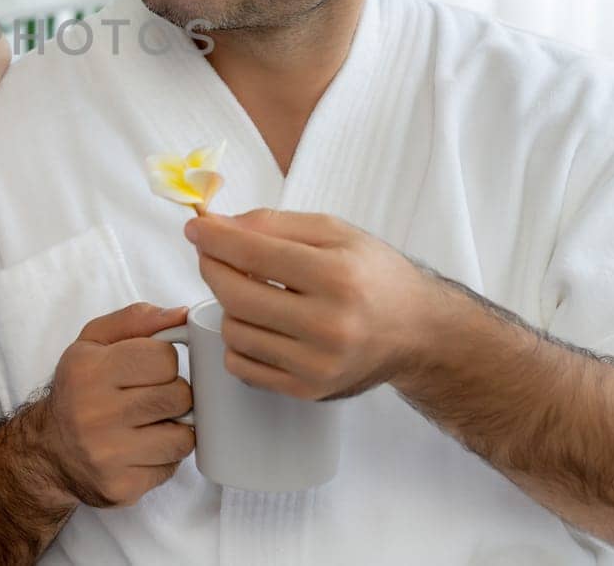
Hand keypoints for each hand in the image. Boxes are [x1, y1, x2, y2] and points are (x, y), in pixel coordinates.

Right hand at [31, 303, 196, 508]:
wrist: (49, 450)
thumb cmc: (80, 389)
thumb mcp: (94, 341)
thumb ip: (136, 320)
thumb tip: (181, 314)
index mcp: (89, 370)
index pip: (164, 358)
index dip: (163, 362)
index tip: (148, 370)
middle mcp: (94, 412)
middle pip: (178, 396)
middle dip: (173, 394)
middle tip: (152, 397)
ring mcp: (108, 454)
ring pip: (183, 436)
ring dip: (175, 427)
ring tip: (152, 423)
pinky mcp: (121, 486)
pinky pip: (172, 467)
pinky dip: (165, 457)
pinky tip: (142, 448)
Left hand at [185, 208, 441, 400]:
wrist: (417, 331)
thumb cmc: (376, 276)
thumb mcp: (334, 232)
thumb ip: (274, 224)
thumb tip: (219, 225)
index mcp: (338, 276)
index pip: (253, 253)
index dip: (214, 237)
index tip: (196, 228)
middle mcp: (329, 325)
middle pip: (235, 294)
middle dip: (212, 266)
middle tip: (212, 253)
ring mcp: (317, 364)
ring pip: (234, 330)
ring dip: (230, 305)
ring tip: (252, 290)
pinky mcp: (307, 390)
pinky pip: (242, 365)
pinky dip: (239, 341)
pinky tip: (261, 324)